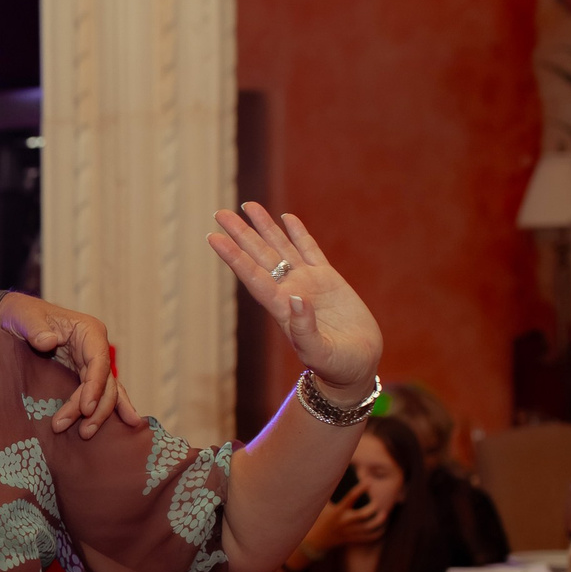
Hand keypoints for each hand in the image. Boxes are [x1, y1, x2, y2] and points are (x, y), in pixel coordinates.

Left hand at [0, 292, 145, 438]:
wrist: (12, 317)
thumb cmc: (20, 313)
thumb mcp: (24, 317)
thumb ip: (35, 329)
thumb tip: (48, 342)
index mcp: (88, 330)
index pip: (99, 360)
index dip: (95, 386)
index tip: (86, 408)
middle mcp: (94, 347)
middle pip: (104, 381)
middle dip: (95, 407)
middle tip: (82, 431)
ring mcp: (90, 361)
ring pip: (104, 391)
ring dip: (99, 414)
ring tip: (86, 434)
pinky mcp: (82, 373)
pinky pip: (98, 392)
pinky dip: (106, 408)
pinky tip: (125, 425)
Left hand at [209, 204, 382, 398]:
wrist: (356, 365)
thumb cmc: (336, 365)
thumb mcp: (320, 352)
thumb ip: (305, 330)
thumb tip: (297, 299)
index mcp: (282, 309)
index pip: (252, 276)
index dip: (233, 257)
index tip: (214, 238)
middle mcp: (290, 291)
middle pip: (260, 256)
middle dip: (241, 234)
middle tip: (219, 213)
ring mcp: (308, 283)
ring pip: (282, 248)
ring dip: (264, 227)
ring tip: (248, 205)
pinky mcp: (329, 280)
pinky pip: (310, 251)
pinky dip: (299, 234)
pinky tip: (287, 218)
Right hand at [298, 490, 385, 561]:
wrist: (315, 541)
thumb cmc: (319, 519)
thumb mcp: (321, 505)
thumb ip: (327, 493)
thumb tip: (332, 477)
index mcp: (337, 511)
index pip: (350, 497)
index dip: (360, 489)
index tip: (368, 482)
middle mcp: (344, 521)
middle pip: (364, 515)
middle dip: (373, 507)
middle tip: (376, 502)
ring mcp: (349, 532)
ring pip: (369, 527)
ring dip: (379, 521)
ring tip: (384, 514)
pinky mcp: (352, 539)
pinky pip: (368, 537)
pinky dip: (377, 533)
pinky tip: (381, 527)